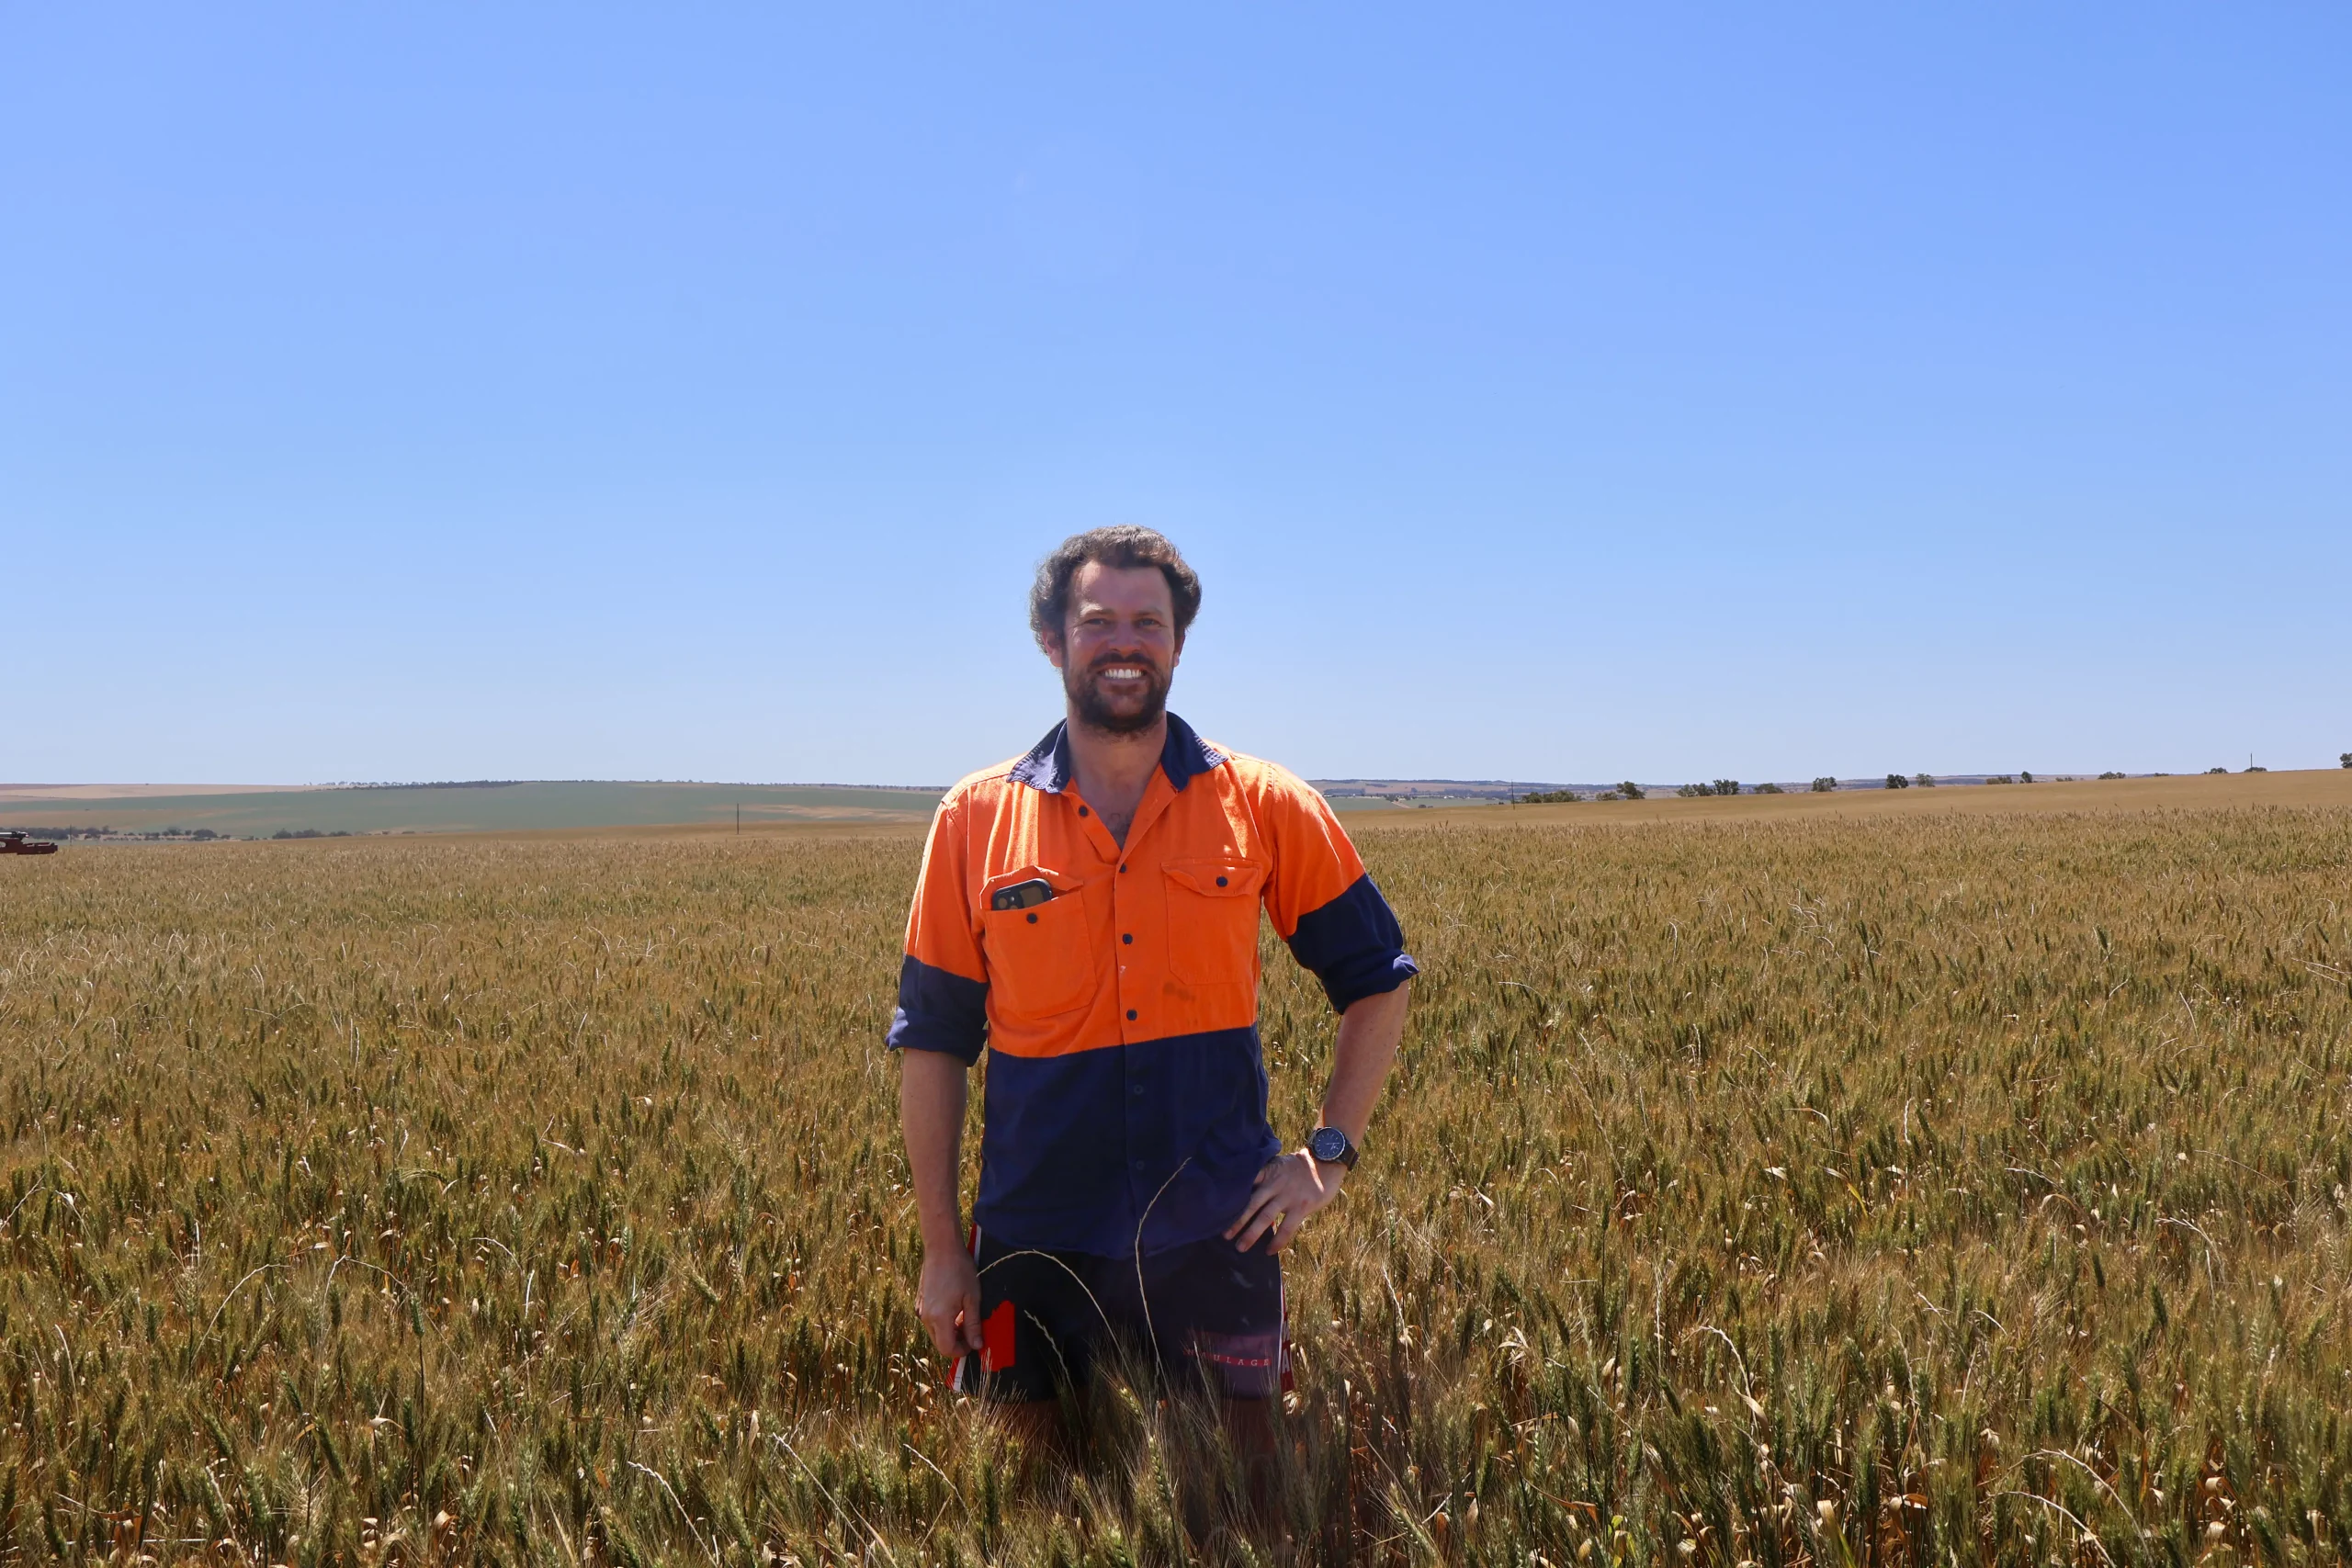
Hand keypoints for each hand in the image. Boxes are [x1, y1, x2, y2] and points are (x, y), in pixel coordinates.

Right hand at [916, 1247, 984, 1359]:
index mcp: (939, 1318)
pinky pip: (930, 1321)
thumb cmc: (960, 1270)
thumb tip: (977, 1345)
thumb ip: (973, 1325)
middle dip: (956, 1342)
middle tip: (971, 1331)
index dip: (961, 1351)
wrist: (941, 1248)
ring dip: (949, 1332)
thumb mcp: (973, 1298)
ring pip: (934, 1332)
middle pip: (939, 1343)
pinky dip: (942, 1322)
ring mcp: (920, 1309)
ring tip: (964, 1317)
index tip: (974, 1343)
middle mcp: (926, 1317)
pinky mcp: (920, 1302)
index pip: (947, 1349)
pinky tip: (954, 1308)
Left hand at [1224, 1150, 1344, 1252]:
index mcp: (1267, 1173)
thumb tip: (1244, 1192)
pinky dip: (1277, 1241)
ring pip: (1265, 1218)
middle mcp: (1274, 1184)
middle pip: (1251, 1204)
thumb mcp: (1278, 1165)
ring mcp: (1288, 1196)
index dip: (1231, 1198)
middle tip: (1224, 1235)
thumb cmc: (1298, 1167)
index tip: (1217, 1211)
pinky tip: (1269, 1251)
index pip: (1245, 1185)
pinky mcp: (1301, 1207)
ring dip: (1251, 1234)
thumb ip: (1263, 1176)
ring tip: (1240, 1247)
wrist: (1325, 1162)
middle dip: (1236, 1221)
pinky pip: (1286, 1228)